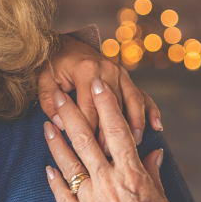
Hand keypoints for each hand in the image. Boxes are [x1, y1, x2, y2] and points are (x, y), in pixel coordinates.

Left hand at [38, 35, 162, 146]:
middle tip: (110, 155)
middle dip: (111, 132)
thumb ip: (50, 102)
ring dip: (135, 124)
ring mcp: (120, 73)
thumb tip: (61, 124)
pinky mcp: (127, 78)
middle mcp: (107, 70)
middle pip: (113, 107)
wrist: (66, 46)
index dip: (89, 131)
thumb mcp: (44, 81)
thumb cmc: (53, 66)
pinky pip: (142, 95)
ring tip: (135, 144)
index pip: (89, 108)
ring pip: (132, 101)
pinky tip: (157, 126)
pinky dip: (150, 110)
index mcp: (85, 70)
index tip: (88, 151)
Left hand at [42, 78, 200, 201]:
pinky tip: (47, 166)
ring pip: (68, 164)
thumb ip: (153, 174)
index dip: (106, 104)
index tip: (98, 84)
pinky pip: (63, 196)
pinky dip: (55, 179)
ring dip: (56, 142)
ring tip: (46, 124)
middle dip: (71, 114)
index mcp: (133, 175)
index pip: (116, 130)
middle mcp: (109, 184)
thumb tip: (152, 151)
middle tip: (58, 94)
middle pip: (85, 140)